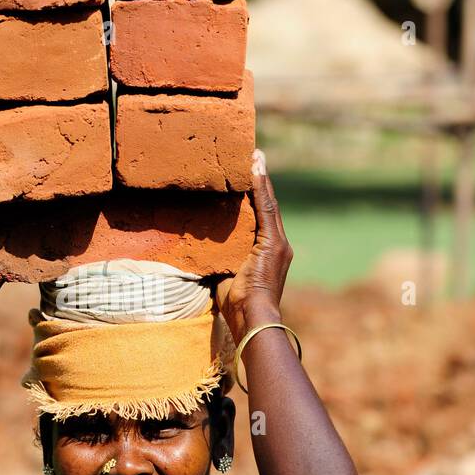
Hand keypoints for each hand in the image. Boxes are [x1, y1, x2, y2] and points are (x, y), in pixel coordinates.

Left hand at [215, 149, 292, 341]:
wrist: (252, 319)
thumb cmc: (237, 306)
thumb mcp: (224, 276)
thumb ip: (217, 260)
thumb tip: (196, 251)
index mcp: (266, 253)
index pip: (260, 218)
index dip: (256, 196)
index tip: (248, 175)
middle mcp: (277, 245)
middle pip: (266, 205)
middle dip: (260, 181)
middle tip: (252, 156)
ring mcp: (277, 244)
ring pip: (268, 203)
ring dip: (260, 178)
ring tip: (253, 155)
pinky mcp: (274, 244)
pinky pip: (265, 209)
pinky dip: (260, 188)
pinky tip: (255, 168)